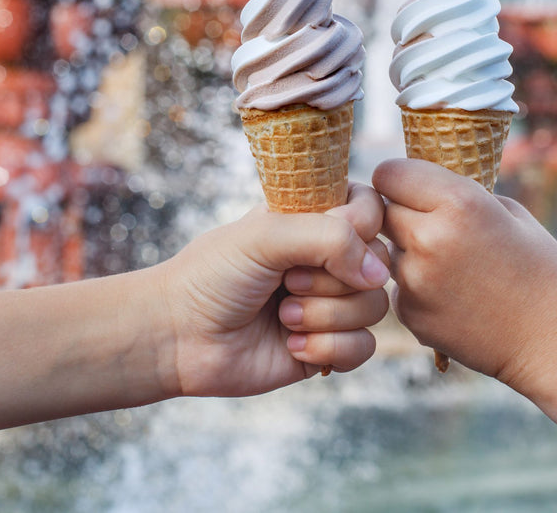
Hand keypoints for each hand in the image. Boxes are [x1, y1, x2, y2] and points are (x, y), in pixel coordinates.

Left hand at [159, 184, 390, 396]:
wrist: (178, 338)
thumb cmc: (213, 276)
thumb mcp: (266, 236)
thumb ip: (329, 238)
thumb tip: (378, 274)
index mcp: (312, 220)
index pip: (370, 209)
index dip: (359, 226)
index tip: (323, 239)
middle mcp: (326, 261)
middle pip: (378, 263)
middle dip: (332, 279)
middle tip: (287, 283)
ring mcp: (330, 304)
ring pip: (374, 307)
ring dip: (325, 315)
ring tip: (283, 316)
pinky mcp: (328, 347)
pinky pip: (364, 347)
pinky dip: (328, 348)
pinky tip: (290, 346)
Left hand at [373, 159, 556, 385]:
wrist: (551, 341)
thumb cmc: (540, 270)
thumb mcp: (510, 213)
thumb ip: (461, 193)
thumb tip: (424, 183)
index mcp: (459, 203)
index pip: (390, 172)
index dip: (399, 178)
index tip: (411, 186)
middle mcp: (429, 238)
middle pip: (383, 210)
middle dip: (401, 212)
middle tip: (432, 224)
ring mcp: (414, 279)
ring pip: (388, 248)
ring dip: (408, 249)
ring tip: (452, 265)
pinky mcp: (409, 313)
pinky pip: (397, 285)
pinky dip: (416, 285)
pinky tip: (452, 296)